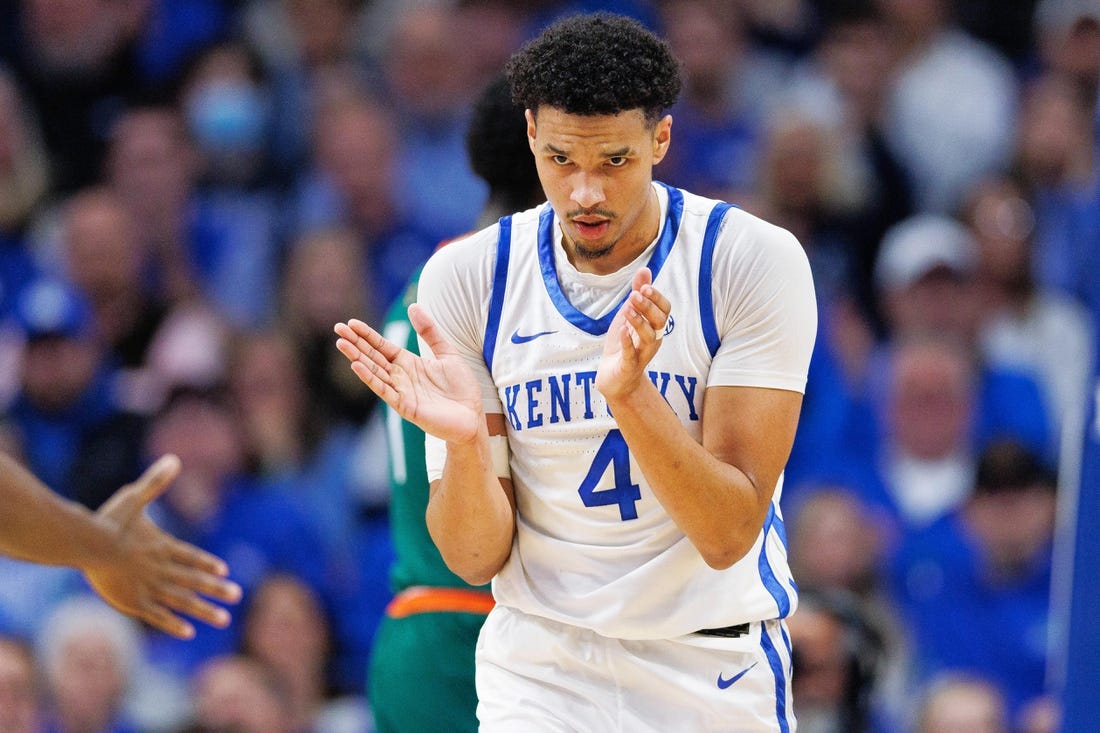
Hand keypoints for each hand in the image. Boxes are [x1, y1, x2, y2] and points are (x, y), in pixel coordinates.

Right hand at [85, 455, 242, 638]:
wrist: (89, 545)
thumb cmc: (109, 520)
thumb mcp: (134, 497)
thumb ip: (155, 482)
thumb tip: (174, 459)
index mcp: (163, 547)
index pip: (191, 557)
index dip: (207, 564)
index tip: (224, 572)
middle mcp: (162, 569)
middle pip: (194, 581)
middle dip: (217, 589)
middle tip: (237, 596)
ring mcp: (149, 587)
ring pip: (183, 601)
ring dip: (204, 611)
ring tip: (224, 620)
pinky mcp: (133, 602)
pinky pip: (158, 616)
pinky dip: (174, 624)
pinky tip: (188, 632)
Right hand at [335, 306, 483, 443]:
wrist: (472, 416)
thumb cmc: (461, 388)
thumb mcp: (447, 352)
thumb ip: (430, 331)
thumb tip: (414, 306)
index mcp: (408, 363)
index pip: (382, 346)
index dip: (367, 335)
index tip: (351, 323)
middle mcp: (400, 376)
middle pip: (373, 356)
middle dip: (356, 343)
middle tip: (338, 328)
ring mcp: (401, 391)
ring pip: (374, 372)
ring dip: (357, 358)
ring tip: (342, 344)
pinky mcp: (405, 406)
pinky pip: (385, 391)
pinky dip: (370, 379)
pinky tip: (357, 366)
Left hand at [596, 268, 670, 400]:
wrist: (614, 377)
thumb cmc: (624, 343)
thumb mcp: (629, 315)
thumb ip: (638, 293)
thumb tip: (645, 269)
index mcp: (654, 326)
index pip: (665, 309)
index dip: (657, 298)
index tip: (644, 287)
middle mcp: (652, 339)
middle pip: (660, 321)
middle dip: (648, 307)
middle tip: (634, 295)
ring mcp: (642, 353)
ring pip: (649, 337)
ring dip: (639, 322)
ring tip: (627, 310)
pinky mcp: (629, 366)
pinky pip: (632, 354)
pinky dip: (627, 342)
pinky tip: (621, 330)